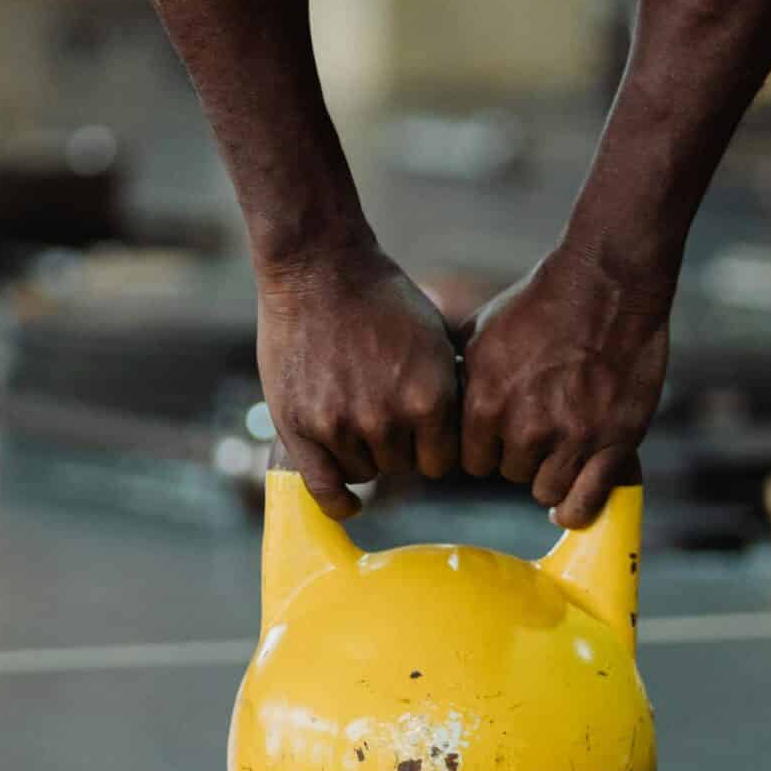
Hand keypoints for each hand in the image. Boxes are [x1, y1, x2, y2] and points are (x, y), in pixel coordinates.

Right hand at [256, 240, 462, 519]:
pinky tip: (349, 502)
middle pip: (403, 467)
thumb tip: (470, 435)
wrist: (319, 268)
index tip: (422, 432)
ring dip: (363, 454)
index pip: (443, 461)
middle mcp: (389, 419)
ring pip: (364, 472)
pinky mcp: (300, 428)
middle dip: (397, 444)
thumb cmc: (382, 298)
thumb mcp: (436, 340)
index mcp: (431, 398)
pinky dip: (338, 500)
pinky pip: (324, 488)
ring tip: (354, 414)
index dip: (433, 446)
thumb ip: (448, 392)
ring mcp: (341, 426)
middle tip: (379, 409)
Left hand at [459, 245, 670, 528]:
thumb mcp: (480, 333)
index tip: (500, 435)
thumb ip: (460, 378)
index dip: (486, 448)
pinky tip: (570, 505)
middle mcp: (525, 426)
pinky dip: (577, 508)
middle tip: (540, 427)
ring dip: (550, 474)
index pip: (471, 460)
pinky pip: (585, 502)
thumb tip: (435, 400)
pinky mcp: (613, 442)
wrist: (606, 283)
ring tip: (560, 449)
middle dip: (520, 455)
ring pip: (545, 490)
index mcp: (485, 403)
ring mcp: (572, 437)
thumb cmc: (540, 302)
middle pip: (508, 474)